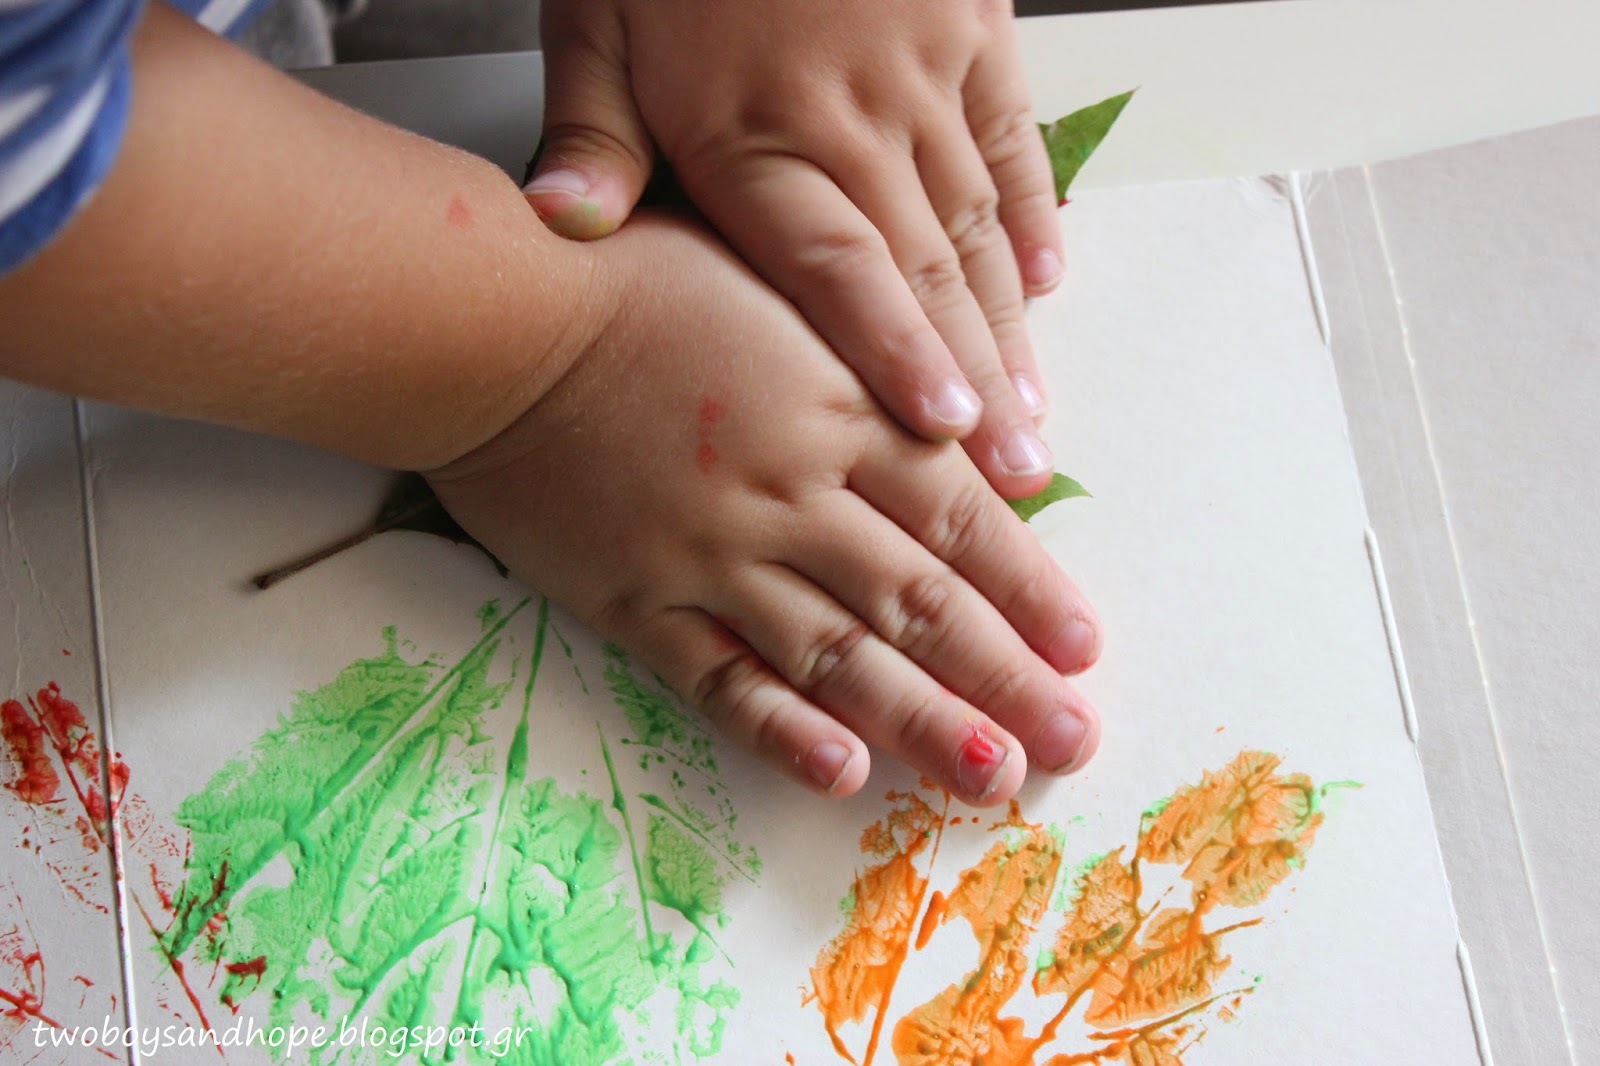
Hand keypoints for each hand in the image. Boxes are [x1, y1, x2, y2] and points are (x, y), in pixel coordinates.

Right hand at [427, 214, 1099, 804]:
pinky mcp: (637, 603)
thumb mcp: (774, 281)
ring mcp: (713, 558)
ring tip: (991, 778)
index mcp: (833, 411)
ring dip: (924, 721)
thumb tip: (954, 413)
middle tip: (1069, 742)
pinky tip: (842, 772)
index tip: (1082, 645)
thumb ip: (860, 352)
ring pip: (839, 657)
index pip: (959, 516)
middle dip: (1005, 677)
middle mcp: (790, 496)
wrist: (491, 319)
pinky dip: (783, 731)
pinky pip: (720, 681)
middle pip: (920, 602)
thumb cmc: (629, 275)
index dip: (1028, 586)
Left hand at [526, 0, 1064, 498]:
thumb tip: (562, 229)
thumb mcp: (594, 22)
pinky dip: (1036, 212)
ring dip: (1013, 324)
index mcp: (753, 137)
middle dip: (978, 380)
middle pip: (925, 270)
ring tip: (1040, 410)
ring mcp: (922, 73)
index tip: (950, 435)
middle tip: (1021, 470)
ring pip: (979, 222)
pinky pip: (1015, 136)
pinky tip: (1050, 280)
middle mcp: (851, 120)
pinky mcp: (973, 26)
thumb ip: (589, 134)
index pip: (838, 271)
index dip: (897, 357)